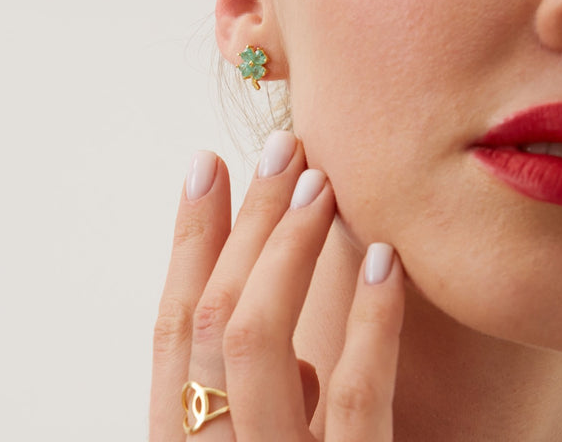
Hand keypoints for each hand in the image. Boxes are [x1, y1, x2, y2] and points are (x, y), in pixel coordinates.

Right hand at [150, 132, 404, 440]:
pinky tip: (385, 261)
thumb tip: (298, 362)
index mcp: (184, 440)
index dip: (190, 239)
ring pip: (257, 342)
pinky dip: (369, 322)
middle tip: (282, 148)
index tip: (206, 165)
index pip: (176, 327)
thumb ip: (262, 412)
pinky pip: (356, 399)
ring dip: (287, 248)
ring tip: (319, 183)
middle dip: (247, 222)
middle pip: (215, 316)